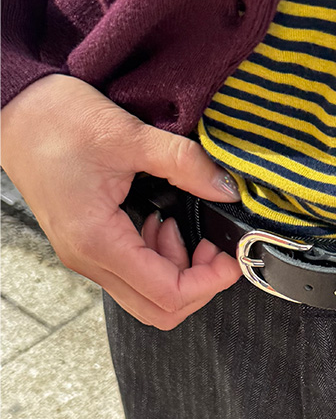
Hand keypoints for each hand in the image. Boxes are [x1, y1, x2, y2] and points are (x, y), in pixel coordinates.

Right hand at [0, 74, 242, 328]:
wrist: (10, 108)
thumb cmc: (52, 118)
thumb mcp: (126, 133)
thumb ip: (183, 163)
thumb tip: (226, 188)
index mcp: (98, 241)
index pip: (168, 295)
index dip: (210, 283)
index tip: (230, 258)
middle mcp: (89, 260)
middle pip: (161, 310)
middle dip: (199, 285)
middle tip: (213, 247)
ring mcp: (87, 258)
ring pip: (148, 297)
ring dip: (178, 270)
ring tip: (179, 223)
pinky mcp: (89, 248)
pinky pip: (134, 275)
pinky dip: (159, 259)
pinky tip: (159, 222)